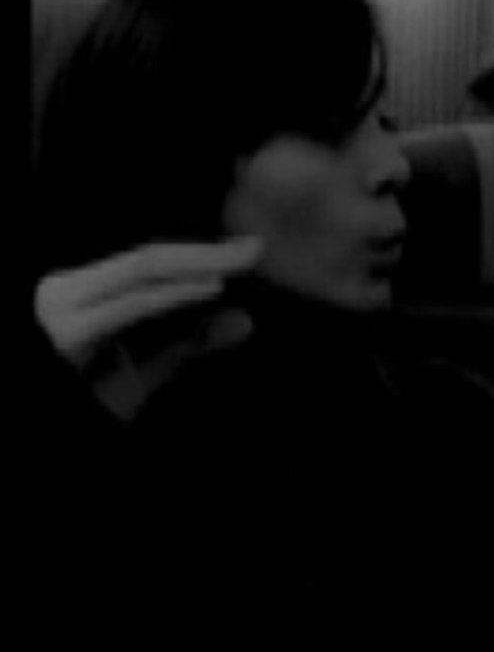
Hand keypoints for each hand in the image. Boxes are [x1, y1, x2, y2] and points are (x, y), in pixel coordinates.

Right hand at [34, 237, 262, 420]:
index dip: (202, 253)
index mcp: (80, 294)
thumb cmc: (86, 399)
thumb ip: (186, 344)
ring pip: (142, 271)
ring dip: (198, 265)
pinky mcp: (66, 333)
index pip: (149, 263)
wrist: (53, 429)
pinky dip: (174, 294)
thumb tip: (244, 320)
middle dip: (207, 252)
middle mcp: (66, 291)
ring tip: (241, 262)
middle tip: (256, 249)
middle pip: (148, 259)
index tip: (250, 249)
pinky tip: (210, 288)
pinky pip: (132, 305)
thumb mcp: (142, 371)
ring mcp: (62, 308)